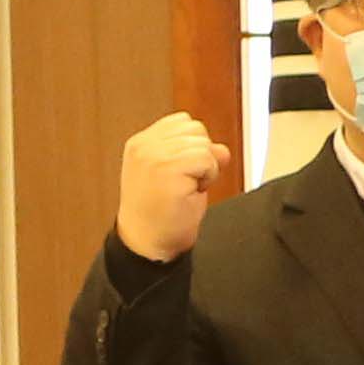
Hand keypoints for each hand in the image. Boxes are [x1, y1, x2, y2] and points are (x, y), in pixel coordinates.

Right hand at [113, 112, 231, 262]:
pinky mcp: (167, 169)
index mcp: (141, 143)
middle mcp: (144, 146)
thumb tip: (222, 149)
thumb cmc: (162, 213)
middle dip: (201, 156)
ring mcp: (153, 156)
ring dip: (206, 169)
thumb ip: (197, 155)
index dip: (194, 147)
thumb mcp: (180, 177)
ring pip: (203, 144)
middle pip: (196, 129)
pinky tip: (191, 192)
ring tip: (186, 188)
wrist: (148, 242)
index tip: (184, 172)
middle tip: (185, 183)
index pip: (183, 122)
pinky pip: (207, 159)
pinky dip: (208, 177)